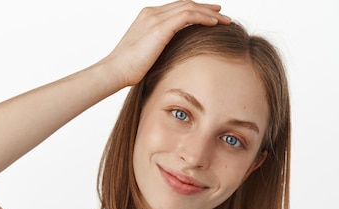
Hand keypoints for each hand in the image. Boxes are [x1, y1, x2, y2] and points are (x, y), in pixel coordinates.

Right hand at [103, 1, 230, 87]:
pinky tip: (214, 24)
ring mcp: (155, 18)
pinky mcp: (160, 27)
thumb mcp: (145, 55)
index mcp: (147, 17)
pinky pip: (188, 16)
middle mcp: (151, 13)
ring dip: (209, 12)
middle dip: (205, 8)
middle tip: (221, 13)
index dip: (194, 10)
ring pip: (189, 7)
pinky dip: (203, 18)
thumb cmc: (127, 69)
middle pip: (184, 3)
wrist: (115, 71)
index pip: (175, 8)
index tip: (208, 15)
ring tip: (224, 19)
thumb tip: (172, 56)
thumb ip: (158, 48)